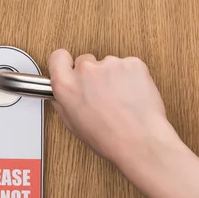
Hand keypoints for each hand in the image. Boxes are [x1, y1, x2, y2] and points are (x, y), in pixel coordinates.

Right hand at [47, 49, 178, 166]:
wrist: (140, 140)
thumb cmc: (109, 138)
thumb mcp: (73, 125)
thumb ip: (64, 101)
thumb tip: (63, 92)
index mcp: (66, 85)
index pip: (58, 57)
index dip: (66, 64)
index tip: (72, 69)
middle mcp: (85, 70)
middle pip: (86, 61)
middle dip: (93, 74)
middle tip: (103, 94)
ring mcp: (110, 64)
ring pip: (109, 64)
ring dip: (114, 77)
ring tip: (122, 100)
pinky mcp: (132, 63)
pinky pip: (129, 66)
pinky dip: (132, 77)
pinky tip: (133, 95)